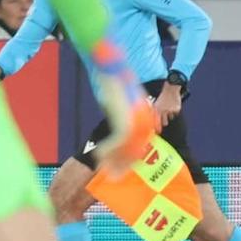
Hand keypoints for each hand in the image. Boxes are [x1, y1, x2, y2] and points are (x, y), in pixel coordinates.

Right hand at [89, 40, 156, 173]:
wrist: (110, 63)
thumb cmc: (112, 78)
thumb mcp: (119, 98)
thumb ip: (121, 113)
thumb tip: (118, 129)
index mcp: (142, 113)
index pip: (140, 142)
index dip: (130, 157)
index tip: (122, 168)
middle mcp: (141, 117)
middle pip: (135, 149)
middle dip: (124, 165)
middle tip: (114, 177)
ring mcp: (135, 118)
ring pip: (127, 149)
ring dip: (115, 162)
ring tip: (106, 172)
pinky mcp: (125, 117)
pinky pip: (118, 141)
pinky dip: (108, 151)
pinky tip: (98, 156)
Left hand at [154, 81, 182, 126]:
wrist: (171, 88)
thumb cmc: (163, 96)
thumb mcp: (156, 103)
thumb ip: (154, 111)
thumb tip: (152, 120)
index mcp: (157, 109)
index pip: (157, 121)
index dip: (157, 127)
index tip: (158, 131)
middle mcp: (163, 111)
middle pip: (165, 122)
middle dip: (165, 122)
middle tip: (165, 121)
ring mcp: (170, 110)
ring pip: (171, 117)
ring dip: (170, 114)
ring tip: (169, 107)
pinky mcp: (176, 109)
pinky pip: (176, 114)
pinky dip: (175, 110)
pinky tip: (173, 104)